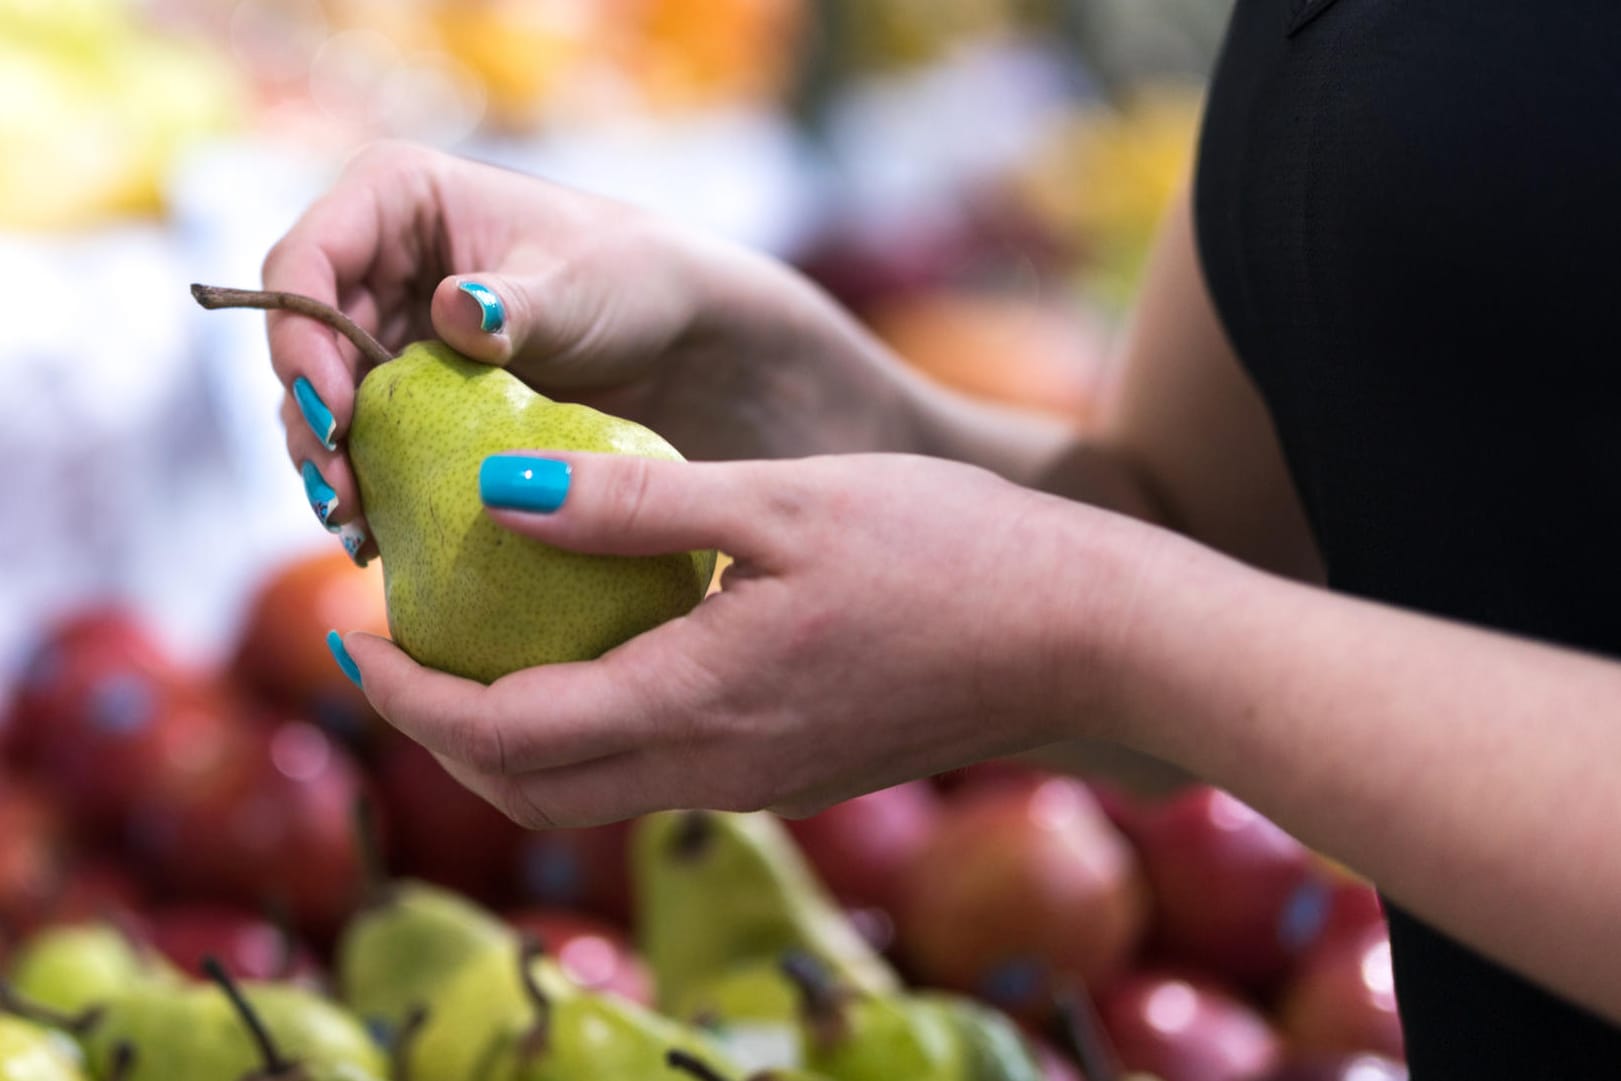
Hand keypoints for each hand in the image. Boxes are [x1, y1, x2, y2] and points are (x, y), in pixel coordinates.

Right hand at [263, 141, 922, 562]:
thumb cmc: (636, 282)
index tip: (331, 410)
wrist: (679, 341)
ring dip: (329, 463)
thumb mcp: (580, 288)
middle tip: (337, 493)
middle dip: (307, 419)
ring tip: (355, 525)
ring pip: (323, 399)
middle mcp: (376, 261)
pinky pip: (365, 439)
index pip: (306, 258)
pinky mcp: (410, 393)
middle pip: (301, 340)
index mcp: (397, 197)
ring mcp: (387, 329)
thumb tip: (458, 312)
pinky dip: (368, 482)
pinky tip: (380, 535)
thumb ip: (513, 306)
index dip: (297, 335)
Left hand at [330, 452, 1157, 825]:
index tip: (352, 630)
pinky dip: (585, 726)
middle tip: (390, 646)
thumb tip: (495, 495)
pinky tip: (592, 650)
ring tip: (471, 646)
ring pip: (588, 788)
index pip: (504, 733)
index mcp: (698, 703)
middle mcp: (715, 769)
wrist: (1082, 636)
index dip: (409, 693)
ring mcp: (757, 783)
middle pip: (530, 787)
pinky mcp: (791, 771)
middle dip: (438, 728)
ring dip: (508, 733)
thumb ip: (628, 506)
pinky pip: (654, 769)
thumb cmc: (947, 549)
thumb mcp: (778, 500)